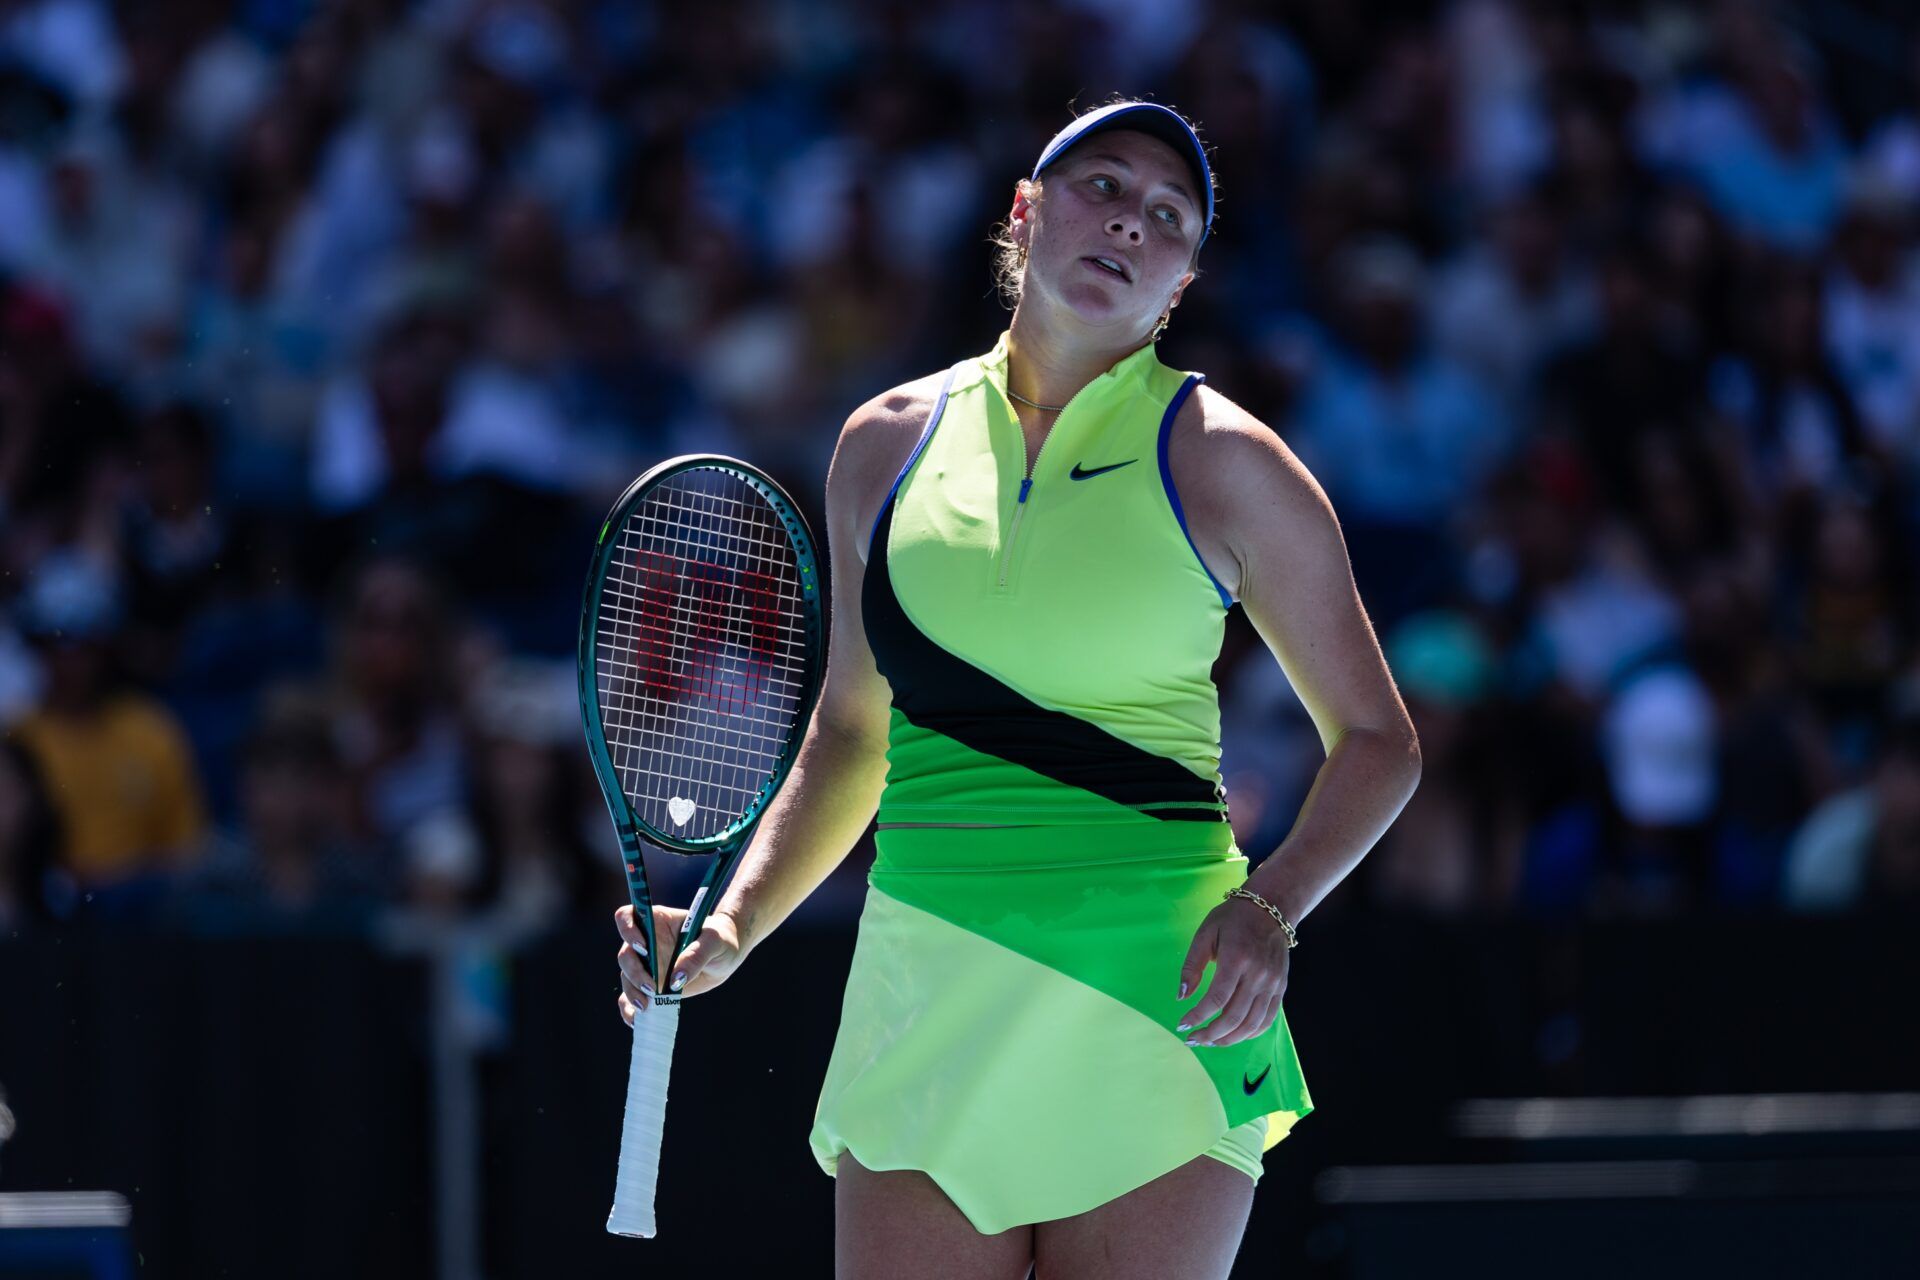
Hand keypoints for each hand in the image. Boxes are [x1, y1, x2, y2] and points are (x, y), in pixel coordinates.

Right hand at [615, 904, 746, 1026]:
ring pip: (626, 978)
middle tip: (653, 988)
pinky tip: (635, 1020)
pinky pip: (630, 997)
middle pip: (625, 954)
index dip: (627, 930)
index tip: (643, 948)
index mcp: (657, 921)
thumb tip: (676, 979)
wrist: (725, 957)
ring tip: (647, 1007)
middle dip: (634, 972)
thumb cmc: (720, 939)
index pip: (627, 917)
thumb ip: (696, 955)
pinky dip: (629, 1009)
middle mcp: (646, 942)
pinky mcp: (650, 985)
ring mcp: (646, 965)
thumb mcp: (714, 941)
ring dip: (632, 993)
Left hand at [1174, 896, 1291, 1046]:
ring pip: (1252, 1024)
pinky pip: (1267, 1020)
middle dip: (1211, 1035)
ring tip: (1211, 1042)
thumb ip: (1192, 965)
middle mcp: (1258, 975)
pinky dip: (1250, 1033)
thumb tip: (1181, 996)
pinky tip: (1233, 1036)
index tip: (1182, 1025)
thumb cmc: (1232, 919)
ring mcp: (1272, 984)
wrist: (1270, 908)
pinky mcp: (1280, 988)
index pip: (1216, 999)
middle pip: (1234, 1018)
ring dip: (1229, 1039)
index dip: (1197, 1017)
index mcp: (1236, 959)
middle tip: (1194, 1039)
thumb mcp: (1205, 934)